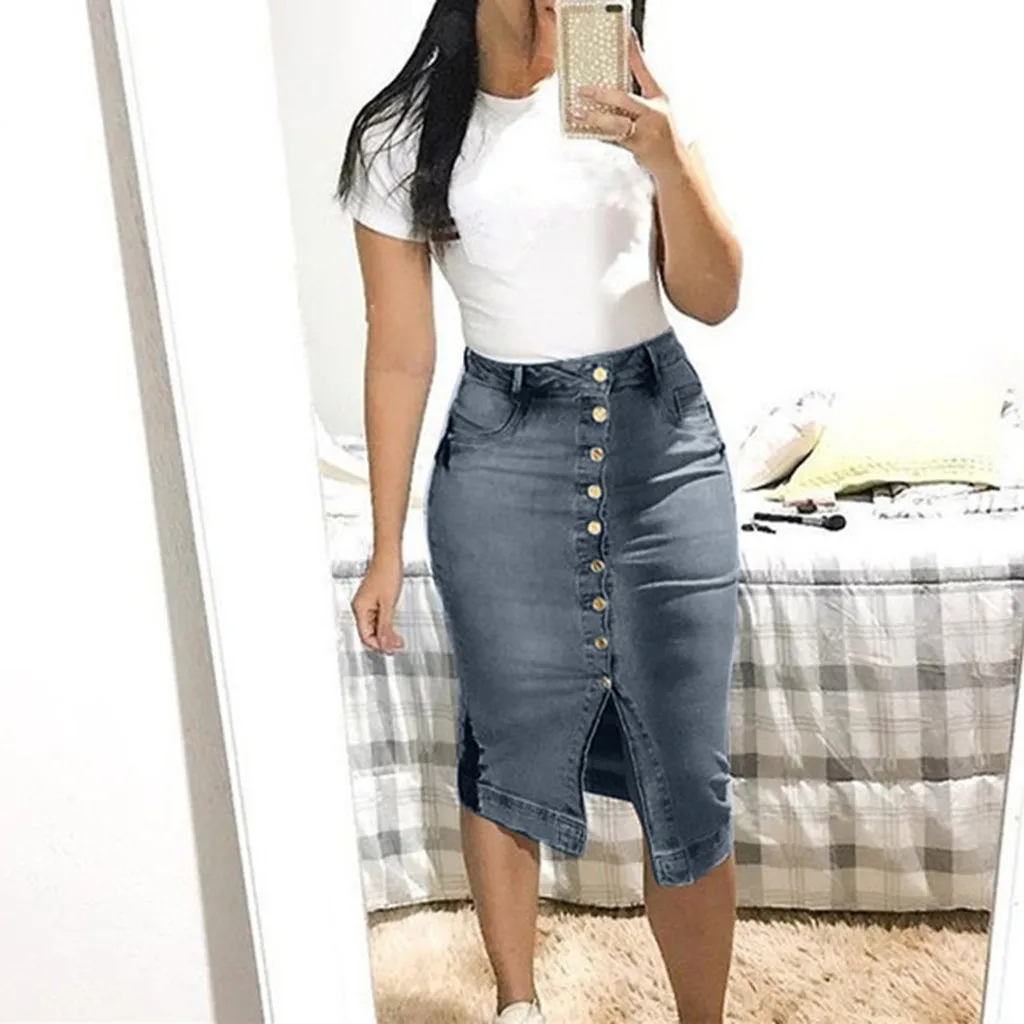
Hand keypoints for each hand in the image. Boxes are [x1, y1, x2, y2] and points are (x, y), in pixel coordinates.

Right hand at [351, 552, 404, 654]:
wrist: (389, 556)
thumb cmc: (387, 572)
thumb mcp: (388, 604)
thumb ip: (386, 625)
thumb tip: (384, 643)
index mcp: (360, 608)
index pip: (366, 636)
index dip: (378, 646)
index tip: (391, 650)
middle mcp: (360, 607)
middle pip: (369, 632)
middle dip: (383, 641)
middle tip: (397, 646)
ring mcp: (367, 603)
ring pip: (374, 626)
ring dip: (386, 633)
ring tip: (398, 638)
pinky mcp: (373, 599)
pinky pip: (378, 617)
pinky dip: (386, 624)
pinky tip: (394, 626)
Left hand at [573, 29, 689, 177]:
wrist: (673, 162)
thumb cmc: (660, 133)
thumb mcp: (655, 109)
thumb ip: (638, 95)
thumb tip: (610, 87)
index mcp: (659, 97)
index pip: (645, 70)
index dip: (634, 53)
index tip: (624, 37)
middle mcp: (654, 112)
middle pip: (625, 99)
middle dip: (601, 94)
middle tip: (583, 90)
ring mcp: (647, 131)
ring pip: (617, 123)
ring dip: (596, 119)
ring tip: (580, 114)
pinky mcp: (639, 148)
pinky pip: (615, 140)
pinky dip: (600, 135)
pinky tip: (587, 130)